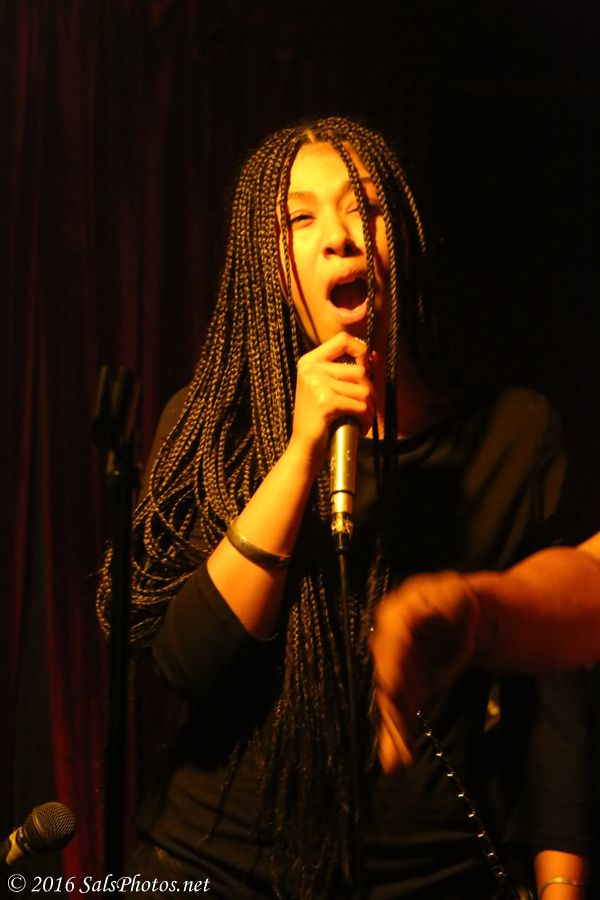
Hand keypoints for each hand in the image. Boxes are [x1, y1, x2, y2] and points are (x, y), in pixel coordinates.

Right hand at [290, 331, 374, 468]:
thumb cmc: (320, 419)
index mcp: (309, 361)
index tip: (365, 367)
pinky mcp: (326, 402)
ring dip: (369, 408)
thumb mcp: (328, 388)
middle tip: (364, 407)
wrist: (304, 447)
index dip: (360, 350)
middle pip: (360, 370)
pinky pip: (360, 405)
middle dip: (369, 392)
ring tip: (361, 419)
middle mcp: (311, 369)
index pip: (342, 339)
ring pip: (363, 390)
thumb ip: (347, 370)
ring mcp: (317, 384)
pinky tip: (359, 426)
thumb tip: (374, 355)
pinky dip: (365, 419)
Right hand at [370, 571, 479, 771]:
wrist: (467, 618)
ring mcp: (396, 668)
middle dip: (392, 709)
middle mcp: (388, 645)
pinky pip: (400, 711)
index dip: (391, 667)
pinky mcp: (407, 688)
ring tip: (399, 757)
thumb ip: (436, 605)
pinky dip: (398, 734)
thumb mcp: (452, 594)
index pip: (390, 644)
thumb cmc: (458, 601)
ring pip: (392, 701)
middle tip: (398, 735)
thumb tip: (413, 619)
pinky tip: (396, 758)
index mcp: (394, 616)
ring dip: (395, 730)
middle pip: (388, 679)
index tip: (392, 690)